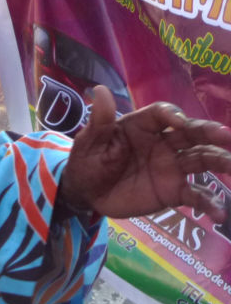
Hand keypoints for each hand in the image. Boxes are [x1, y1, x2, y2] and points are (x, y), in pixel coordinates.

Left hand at [59, 87, 230, 222]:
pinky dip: (209, 203)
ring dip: (220, 162)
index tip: (179, 123)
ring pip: (201, 160)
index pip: (162, 115)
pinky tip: (220, 213)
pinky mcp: (173, 190)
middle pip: (190, 134)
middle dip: (209, 133)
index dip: (172, 115)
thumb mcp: (90, 141)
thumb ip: (100, 120)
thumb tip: (99, 90)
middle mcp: (163, 143)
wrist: (87, 193)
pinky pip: (195, 195)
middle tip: (226, 136)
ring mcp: (171, 166)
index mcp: (142, 126)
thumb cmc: (89, 160)